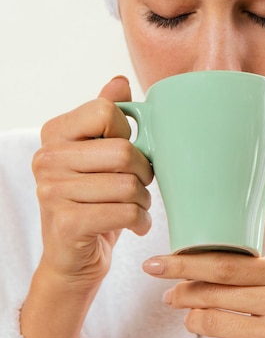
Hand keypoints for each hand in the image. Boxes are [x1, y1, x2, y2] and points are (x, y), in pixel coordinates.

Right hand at [32, 76, 152, 289]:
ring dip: (144, 200)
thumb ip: (105, 116)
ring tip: (136, 206)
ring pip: (129, 185)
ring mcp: (52, 191)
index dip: (129, 134)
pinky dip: (140, 221)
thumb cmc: (92, 200)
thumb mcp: (98, 155)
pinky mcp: (67, 222)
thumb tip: (119, 81)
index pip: (107, 111)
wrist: (73, 257)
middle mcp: (47, 159)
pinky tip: (135, 224)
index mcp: (55, 133)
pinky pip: (125, 212)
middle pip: (124, 150)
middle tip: (140, 184)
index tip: (125, 153)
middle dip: (144, 172)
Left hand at [144, 252, 264, 337]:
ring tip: (193, 321)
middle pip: (215, 293)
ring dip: (195, 322)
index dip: (185, 264)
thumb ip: (260, 276)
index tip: (158, 263)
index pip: (226, 263)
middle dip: (182, 293)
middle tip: (168, 295)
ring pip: (214, 325)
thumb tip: (203, 276)